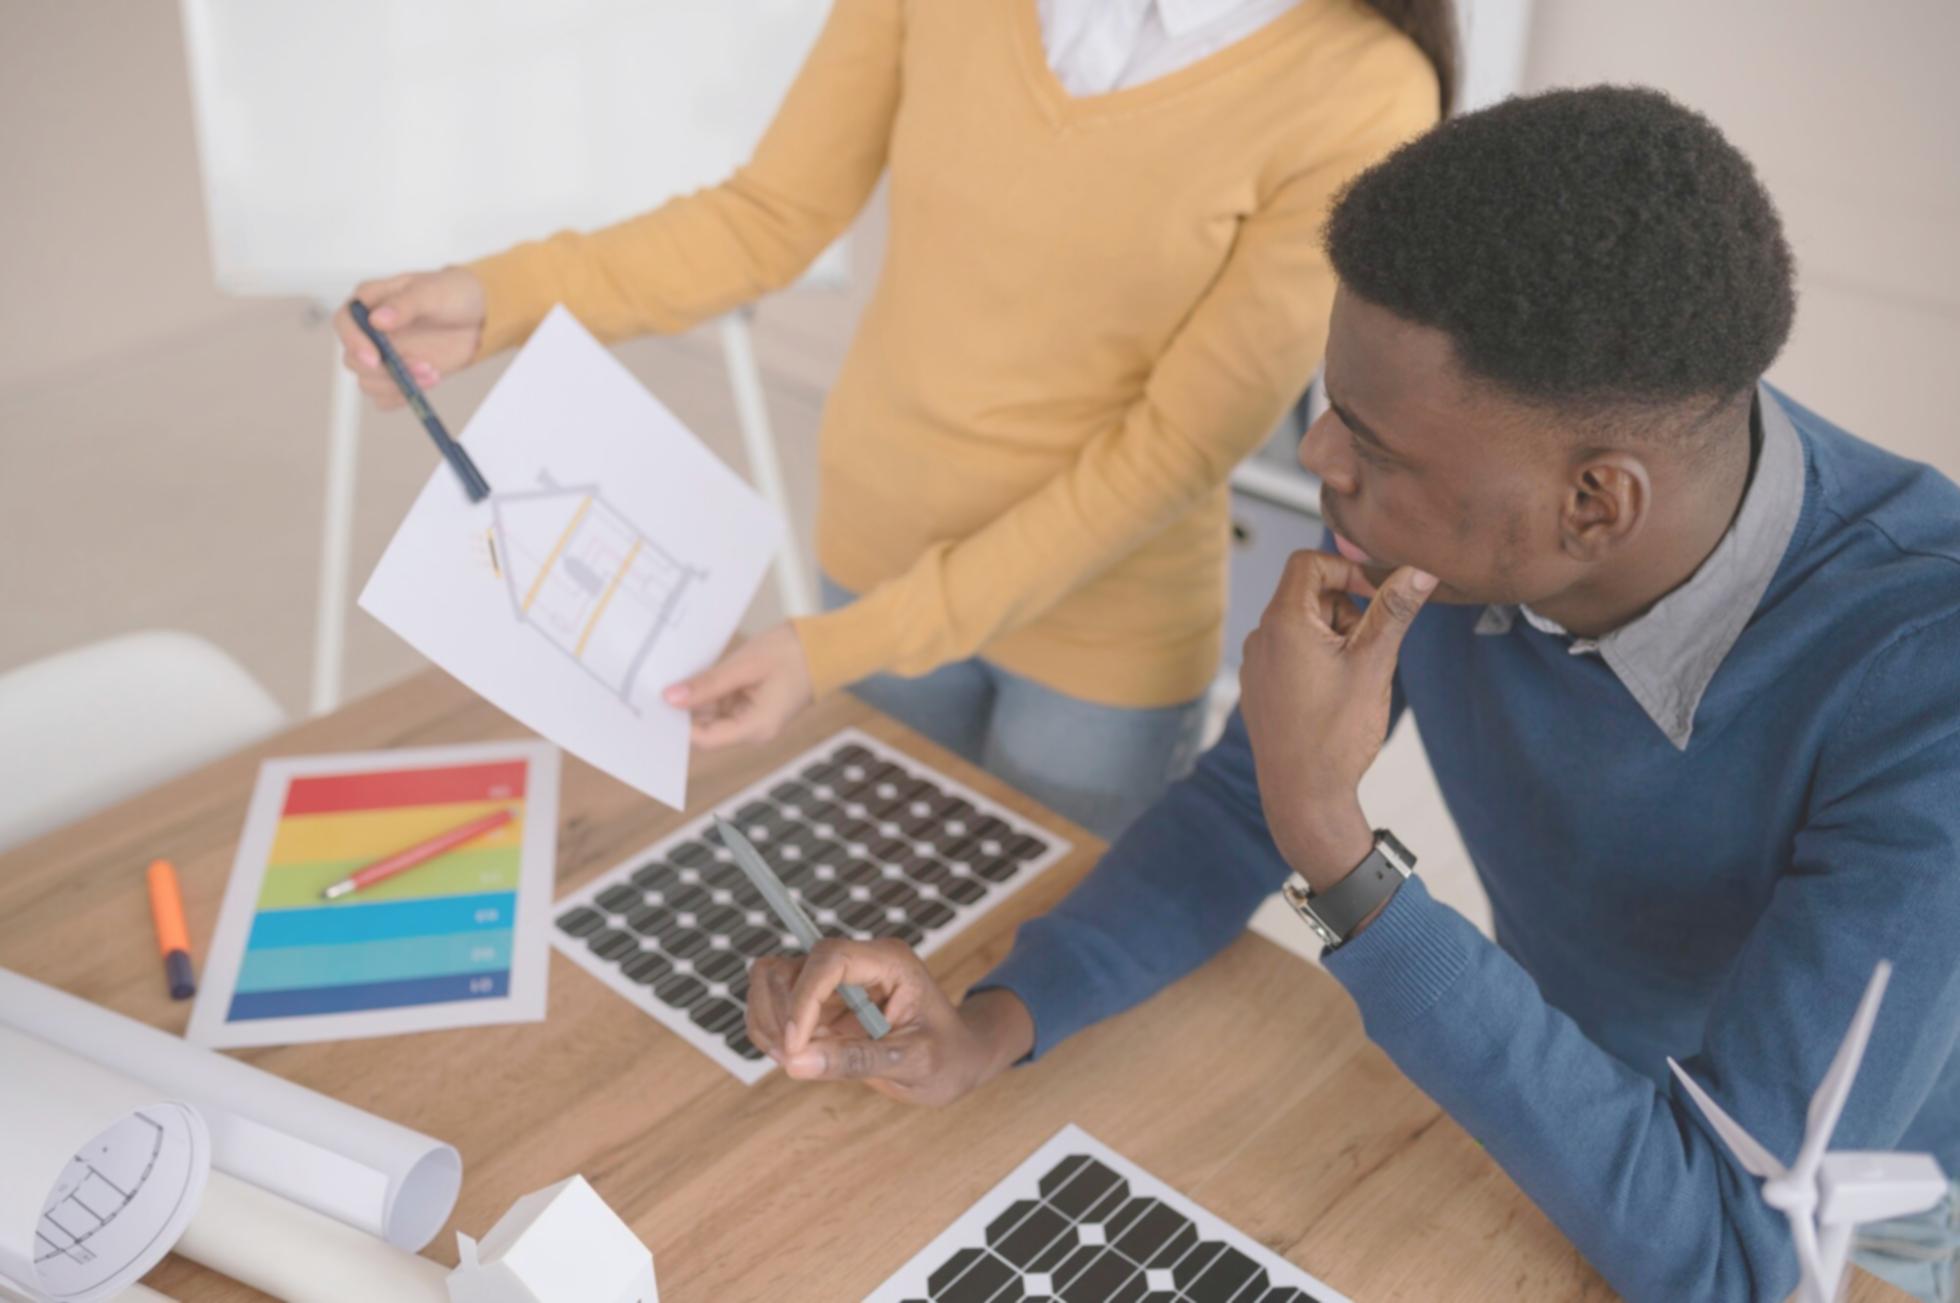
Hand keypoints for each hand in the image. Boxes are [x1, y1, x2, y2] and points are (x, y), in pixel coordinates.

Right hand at [331, 267, 486, 409]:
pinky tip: (428, 381)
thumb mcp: (432, 292)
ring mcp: (383, 355)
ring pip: (369, 382)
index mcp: (369, 302)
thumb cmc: (451, 294)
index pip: (345, 323)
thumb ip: (405, 304)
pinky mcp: (397, 375)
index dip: (354, 342)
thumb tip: (378, 320)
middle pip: (354, 360)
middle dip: (385, 370)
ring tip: (432, 372)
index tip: (375, 357)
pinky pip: (386, 397)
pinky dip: (404, 396)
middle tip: (421, 366)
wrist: (477, 317)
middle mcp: (369, 331)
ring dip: (398, 385)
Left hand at [664, 623, 813, 748]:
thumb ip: (707, 684)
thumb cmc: (793, 653)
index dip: (678, 724)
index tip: (658, 702)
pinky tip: (700, 674)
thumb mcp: (744, 665)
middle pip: (706, 729)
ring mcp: (755, 719)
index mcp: (756, 727)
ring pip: (713, 716)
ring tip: (681, 674)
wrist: (828, 646)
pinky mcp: (755, 707)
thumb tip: (670, 698)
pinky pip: (724, 704)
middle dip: (686, 709)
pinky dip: (711, 691)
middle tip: (661, 685)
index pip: (704, 739)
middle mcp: (755, 730)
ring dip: (698, 697)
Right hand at [744, 939, 1031, 1106]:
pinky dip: (769, 1031)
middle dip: (780, 1015)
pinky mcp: (821, 1002)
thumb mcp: (914, 1063)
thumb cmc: (949, 1057)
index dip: (803, 1000)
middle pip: (789, 966)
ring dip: (768, 1022)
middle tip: (794, 1060)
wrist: (957, 1060)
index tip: (794, 1047)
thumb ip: (858, 1060)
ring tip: (793, 1061)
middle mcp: (857, 963)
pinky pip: (773, 1004)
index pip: (829, 959)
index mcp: (889, 962)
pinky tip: (794, 1058)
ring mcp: (835, 981)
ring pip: (771, 980)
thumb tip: (796, 1062)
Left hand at [1238, 551, 1434, 888]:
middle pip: (1309, 595)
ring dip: (1335, 640)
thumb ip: (1394, 610)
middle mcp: (1260, 638)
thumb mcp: (1374, 664)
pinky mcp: (1259, 689)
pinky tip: (1333, 699)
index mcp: (1282, 622)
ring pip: (1303, 627)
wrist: (1303, 797)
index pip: (1309, 562)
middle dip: (1347, 613)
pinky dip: (1317, 662)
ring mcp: (1255, 665)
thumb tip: (1419, 570)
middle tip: (1368, 653)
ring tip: (1351, 682)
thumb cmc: (1337, 734)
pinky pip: (1291, 655)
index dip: (1348, 571)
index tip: (1378, 597)